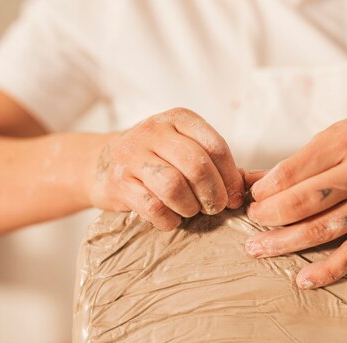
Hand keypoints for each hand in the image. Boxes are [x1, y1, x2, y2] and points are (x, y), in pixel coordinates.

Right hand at [88, 108, 243, 230]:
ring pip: (174, 186)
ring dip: (190, 207)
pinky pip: (153, 207)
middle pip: (197, 166)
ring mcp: (132, 155)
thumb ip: (213, 161)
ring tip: (192, 211)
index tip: (235, 196)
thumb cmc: (155, 157)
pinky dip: (169, 220)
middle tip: (216, 207)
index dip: (231, 177)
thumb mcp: (182, 146)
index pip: (216, 146)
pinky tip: (171, 218)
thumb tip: (243, 187)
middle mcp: (153, 131)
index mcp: (178, 118)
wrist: (102, 162)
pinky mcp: (118, 182)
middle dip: (213, 194)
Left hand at [245, 118, 346, 288]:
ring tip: (258, 250)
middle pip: (303, 202)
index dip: (265, 190)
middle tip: (251, 225)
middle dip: (268, 217)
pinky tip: (303, 278)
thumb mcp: (345, 137)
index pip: (291, 171)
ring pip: (323, 230)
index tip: (252, 199)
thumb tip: (252, 180)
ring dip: (285, 244)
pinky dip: (327, 269)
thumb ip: (302, 160)